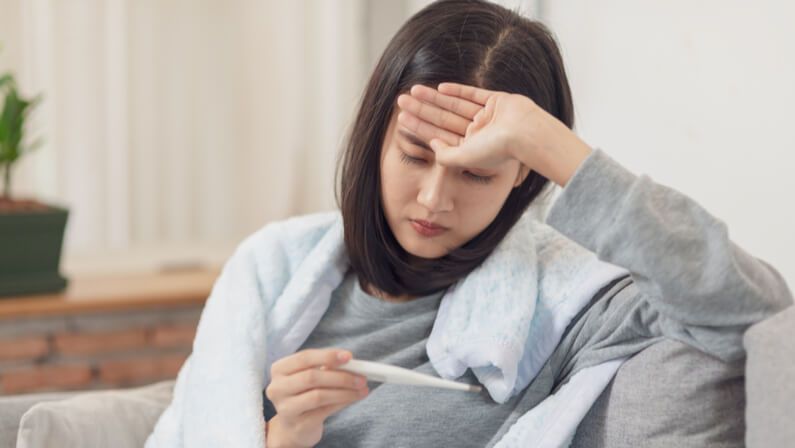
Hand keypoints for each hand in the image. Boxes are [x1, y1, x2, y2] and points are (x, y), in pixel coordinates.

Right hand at [265, 349, 368, 447]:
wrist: (294, 426)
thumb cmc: (305, 394)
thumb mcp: (311, 377)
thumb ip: (327, 368)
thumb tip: (353, 364)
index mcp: (279, 369)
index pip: (304, 358)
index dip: (327, 356)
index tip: (349, 357)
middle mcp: (277, 388)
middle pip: (311, 377)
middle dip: (341, 376)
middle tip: (362, 377)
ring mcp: (286, 408)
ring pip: (319, 395)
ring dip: (345, 391)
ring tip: (362, 389)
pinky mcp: (298, 424)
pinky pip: (325, 411)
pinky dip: (343, 402)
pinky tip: (354, 398)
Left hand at [397, 82, 592, 186]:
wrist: (527, 134)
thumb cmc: (498, 150)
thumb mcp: (465, 158)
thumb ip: (446, 156)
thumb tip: (432, 145)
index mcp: (471, 149)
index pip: (439, 136)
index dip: (420, 128)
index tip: (402, 120)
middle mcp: (478, 133)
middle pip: (444, 119)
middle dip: (422, 110)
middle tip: (401, 101)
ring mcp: (488, 117)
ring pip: (455, 106)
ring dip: (434, 98)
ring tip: (413, 91)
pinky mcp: (497, 101)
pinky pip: (474, 95)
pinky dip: (458, 91)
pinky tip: (440, 88)